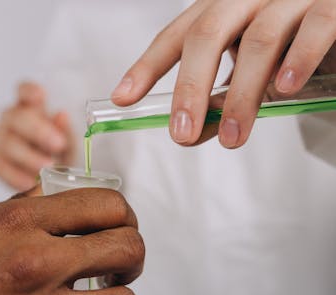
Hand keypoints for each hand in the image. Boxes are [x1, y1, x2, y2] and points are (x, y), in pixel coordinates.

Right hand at [0, 82, 74, 190]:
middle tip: (58, 144)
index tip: (40, 96)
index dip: (29, 91)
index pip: (24, 90)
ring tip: (47, 168)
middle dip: (38, 131)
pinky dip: (15, 175)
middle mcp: (11, 117)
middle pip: (16, 117)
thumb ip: (66, 130)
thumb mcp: (70, 143)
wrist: (47, 182)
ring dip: (28, 157)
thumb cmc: (60, 155)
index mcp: (31, 106)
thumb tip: (62, 115)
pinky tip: (30, 182)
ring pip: (6, 142)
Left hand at [112, 0, 335, 147]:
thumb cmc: (285, 44)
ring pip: (259, 40)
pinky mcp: (331, 5)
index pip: (176, 36)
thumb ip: (218, 100)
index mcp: (220, 9)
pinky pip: (316, 27)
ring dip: (241, 95)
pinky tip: (283, 90)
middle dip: (190, 88)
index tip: (123, 98)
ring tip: (232, 136)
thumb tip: (191, 134)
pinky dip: (298, 59)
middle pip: (207, 34)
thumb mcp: (244, 71)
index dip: (147, 67)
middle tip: (181, 133)